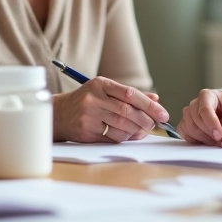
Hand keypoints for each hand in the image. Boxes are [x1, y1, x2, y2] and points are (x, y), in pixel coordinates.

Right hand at [54, 77, 168, 142]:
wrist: (59, 114)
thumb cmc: (87, 101)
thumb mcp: (105, 91)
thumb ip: (129, 95)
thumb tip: (155, 99)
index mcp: (101, 84)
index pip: (130, 93)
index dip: (149, 105)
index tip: (162, 113)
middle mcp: (94, 98)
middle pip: (128, 111)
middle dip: (146, 120)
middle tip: (155, 124)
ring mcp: (89, 116)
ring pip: (122, 126)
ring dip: (136, 130)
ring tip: (141, 129)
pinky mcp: (87, 131)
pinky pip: (113, 137)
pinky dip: (125, 137)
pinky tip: (128, 134)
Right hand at [178, 89, 221, 144]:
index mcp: (207, 95)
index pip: (205, 109)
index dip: (211, 123)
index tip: (219, 135)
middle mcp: (194, 103)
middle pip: (196, 119)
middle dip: (208, 133)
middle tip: (219, 141)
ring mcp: (187, 113)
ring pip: (189, 127)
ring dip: (202, 138)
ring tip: (214, 142)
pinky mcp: (184, 123)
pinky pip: (184, 133)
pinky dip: (194, 140)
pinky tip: (205, 141)